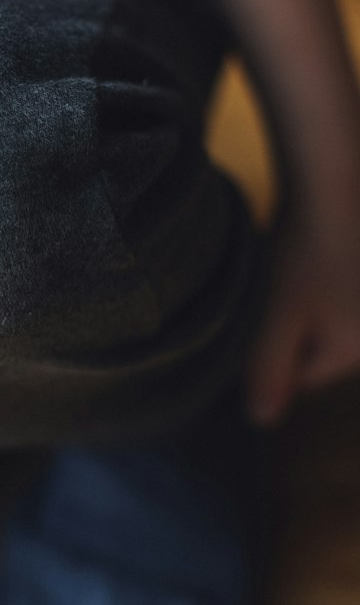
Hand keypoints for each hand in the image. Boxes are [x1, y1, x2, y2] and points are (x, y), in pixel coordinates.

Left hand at [247, 200, 359, 425]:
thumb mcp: (281, 314)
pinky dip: (311, 275)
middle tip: (268, 292)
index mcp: (355, 347)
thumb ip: (271, 368)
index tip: (256, 323)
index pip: (305, 374)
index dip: (272, 355)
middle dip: (288, 326)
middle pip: (317, 344)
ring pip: (323, 314)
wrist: (335, 183)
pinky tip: (299, 252)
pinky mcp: (357, 265)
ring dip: (298, 299)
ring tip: (283, 269)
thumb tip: (261, 421)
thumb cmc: (308, 252)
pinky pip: (330, 286)